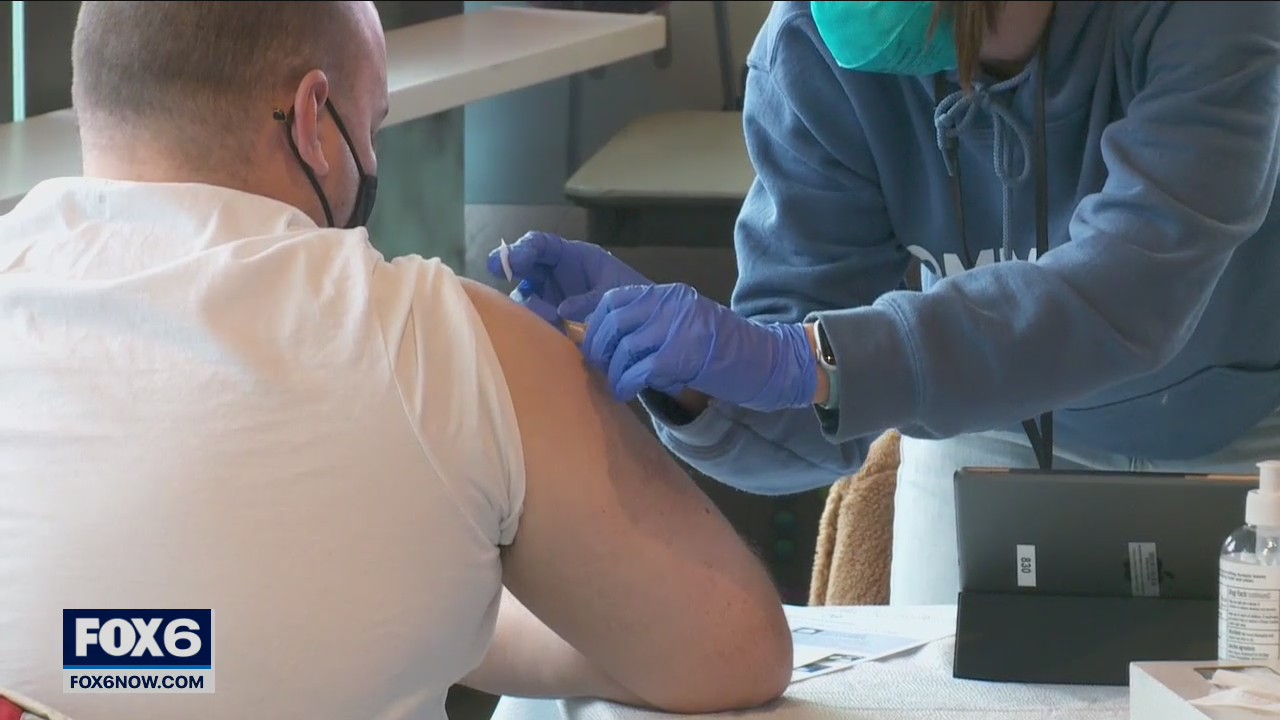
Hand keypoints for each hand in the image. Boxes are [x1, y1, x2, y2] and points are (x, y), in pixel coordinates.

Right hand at [486, 232, 650, 328]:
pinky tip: (550, 331)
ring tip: (550, 318)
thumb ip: (590, 297)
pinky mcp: (551, 321)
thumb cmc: (632, 297)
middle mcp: (554, 275)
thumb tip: (562, 310)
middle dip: (509, 266)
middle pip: (523, 267)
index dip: (524, 248)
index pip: (540, 245)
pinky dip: (536, 327)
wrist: (643, 324)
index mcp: (571, 257)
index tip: (514, 257)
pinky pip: (533, 321)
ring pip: (524, 297)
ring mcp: (549, 298)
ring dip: (529, 306)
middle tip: (501, 271)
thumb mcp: (616, 292)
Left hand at [560, 283, 817, 411]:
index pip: (612, 300)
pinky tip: (627, 392)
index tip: (585, 343)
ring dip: (613, 371)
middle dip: (597, 347)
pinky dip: (627, 384)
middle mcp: (670, 304)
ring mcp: (677, 327)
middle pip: (612, 321)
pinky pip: (639, 370)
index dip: (591, 323)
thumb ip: (648, 326)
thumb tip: (601, 341)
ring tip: (618, 384)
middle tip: (600, 366)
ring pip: (622, 347)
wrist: (768, 361)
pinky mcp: (683, 355)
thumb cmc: (723, 351)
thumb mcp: (683, 327)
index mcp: (667, 295)